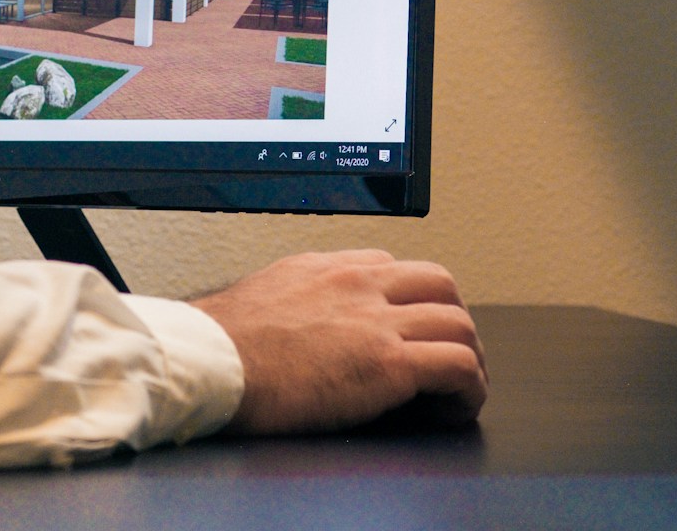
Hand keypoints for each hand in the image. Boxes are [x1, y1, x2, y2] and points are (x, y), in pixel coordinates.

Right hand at [189, 249, 485, 433]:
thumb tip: (298, 326)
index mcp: (323, 268)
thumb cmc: (217, 343)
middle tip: (443, 353)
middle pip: (439, 283)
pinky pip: (459, 367)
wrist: (208, 362)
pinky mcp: (388, 363)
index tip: (406, 328)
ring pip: (459, 323)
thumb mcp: (258, 298)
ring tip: (454, 389)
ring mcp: (376, 320)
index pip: (390, 267)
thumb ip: (291, 300)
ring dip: (466, 357)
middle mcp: (356, 283)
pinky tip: (451, 409)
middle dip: (449, 319)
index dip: (408, 301)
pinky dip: (468, 390)